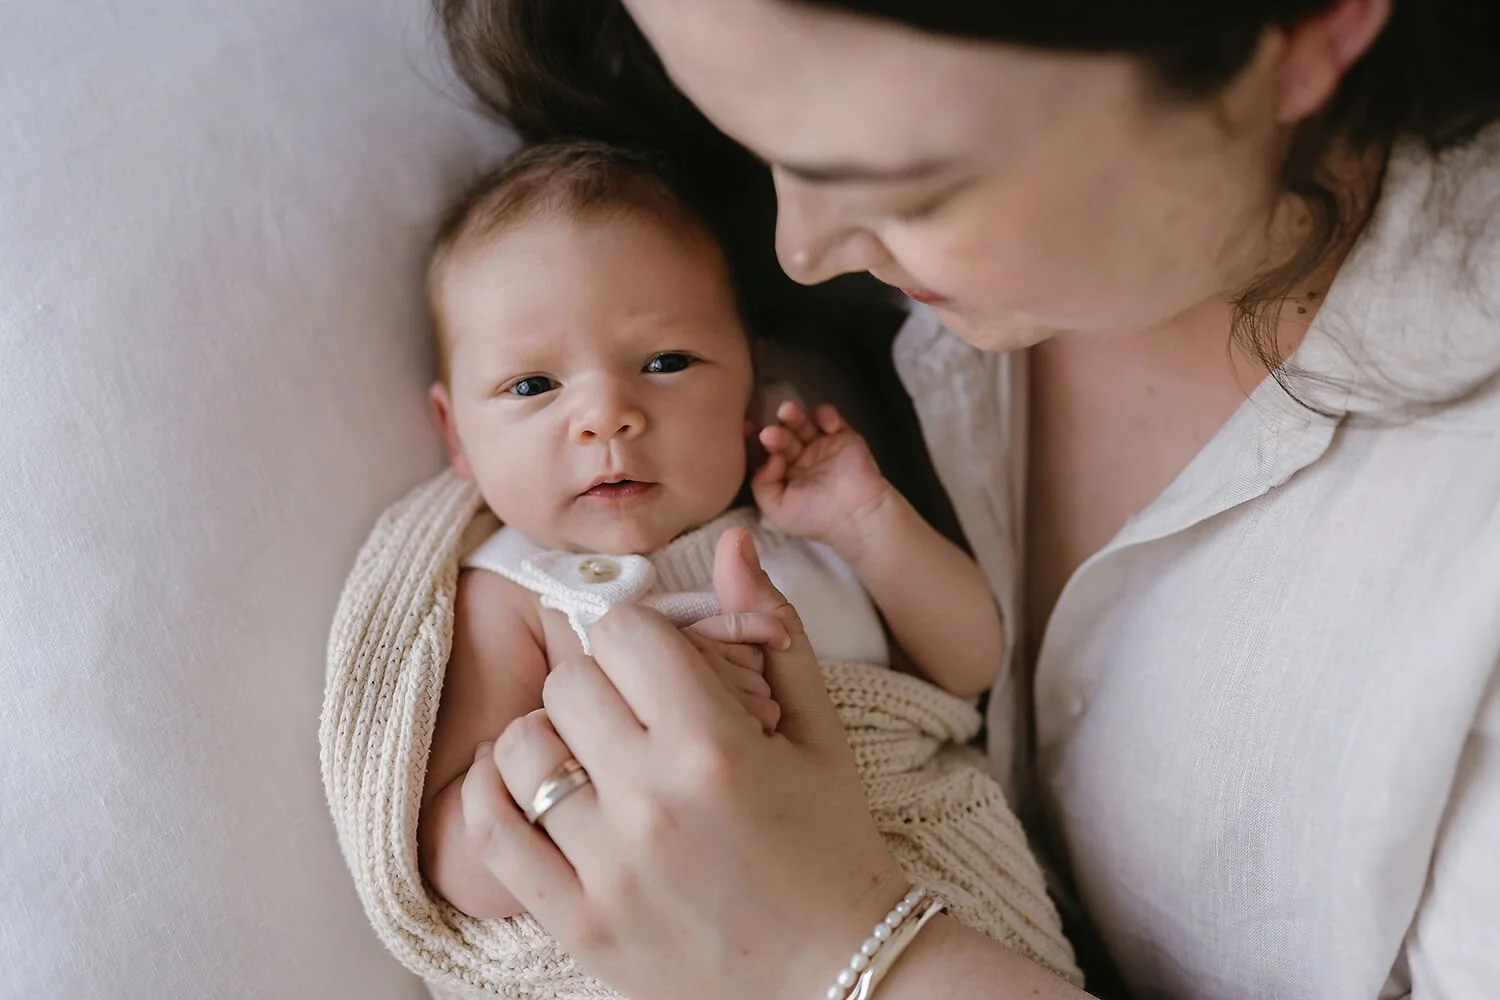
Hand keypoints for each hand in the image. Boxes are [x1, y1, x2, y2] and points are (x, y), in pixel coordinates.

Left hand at [461, 529, 906, 999]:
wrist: (836, 977)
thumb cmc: (833, 844)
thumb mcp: (822, 731)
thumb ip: (774, 629)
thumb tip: (731, 540)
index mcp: (716, 748)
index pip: (621, 633)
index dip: (638, 636)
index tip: (657, 662)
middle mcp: (653, 804)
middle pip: (567, 683)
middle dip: (599, 681)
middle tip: (631, 710)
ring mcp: (607, 870)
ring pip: (521, 749)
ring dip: (551, 737)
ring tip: (590, 754)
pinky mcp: (578, 924)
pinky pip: (491, 832)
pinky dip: (493, 792)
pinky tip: (525, 781)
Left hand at [752, 402, 892, 552]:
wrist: (855, 515)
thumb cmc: (814, 517)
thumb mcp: (776, 509)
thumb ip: (762, 483)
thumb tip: (768, 457)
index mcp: (783, 474)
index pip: (764, 452)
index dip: (753, 441)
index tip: (747, 430)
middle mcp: (800, 457)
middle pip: (782, 436)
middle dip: (775, 433)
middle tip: (770, 434)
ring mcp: (821, 445)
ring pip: (802, 423)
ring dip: (793, 415)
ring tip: (788, 412)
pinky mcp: (842, 436)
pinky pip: (829, 418)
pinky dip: (824, 414)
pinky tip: (822, 423)